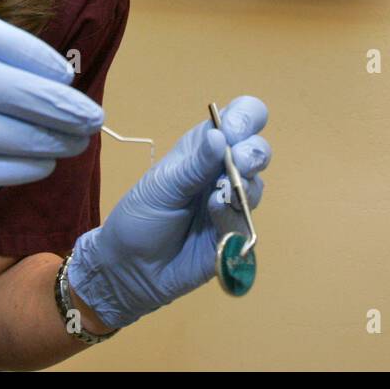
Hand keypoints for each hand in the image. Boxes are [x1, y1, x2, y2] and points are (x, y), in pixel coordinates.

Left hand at [68, 96, 270, 330]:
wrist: (131, 270)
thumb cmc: (140, 219)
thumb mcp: (161, 186)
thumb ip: (194, 164)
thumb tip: (220, 135)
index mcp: (202, 148)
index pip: (238, 118)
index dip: (244, 119)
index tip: (233, 132)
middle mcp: (222, 170)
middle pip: (257, 148)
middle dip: (254, 152)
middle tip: (239, 162)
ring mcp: (231, 202)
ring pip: (258, 183)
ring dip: (244, 185)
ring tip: (218, 195)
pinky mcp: (235, 232)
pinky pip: (248, 218)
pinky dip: (233, 215)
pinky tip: (214, 218)